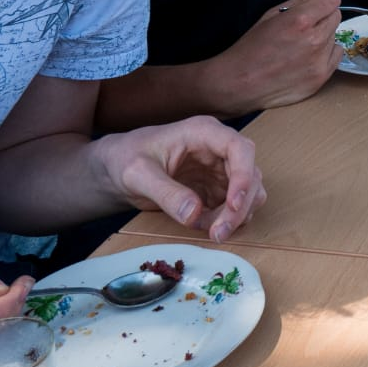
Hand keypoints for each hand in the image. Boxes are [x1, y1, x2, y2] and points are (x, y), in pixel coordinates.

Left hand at [93, 115, 265, 241]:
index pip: (240, 149)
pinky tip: (203, 226)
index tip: (234, 205)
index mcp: (204, 133)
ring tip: (208, 230)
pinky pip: (235, 206)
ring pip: (249, 192)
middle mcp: (219, 149)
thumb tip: (194, 214)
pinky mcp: (217, 188)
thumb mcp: (138, 174)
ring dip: (236, 216)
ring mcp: (221, 169)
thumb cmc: (126, 159)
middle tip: (218, 233)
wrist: (117, 168)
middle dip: (240, 206)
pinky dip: (225, 220)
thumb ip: (166, 193)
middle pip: (250, 174)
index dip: (244, 176)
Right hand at [209, 0, 343, 112]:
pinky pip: (336, 55)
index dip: (323, 0)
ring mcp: (320, 60)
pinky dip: (326, 54)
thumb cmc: (251, 48)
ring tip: (301, 47)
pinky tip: (308, 58)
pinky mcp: (321, 77)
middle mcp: (315, 39)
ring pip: (335, 36)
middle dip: (323, 17)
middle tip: (304, 28)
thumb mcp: (269, 15)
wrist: (239, 83)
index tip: (315, 6)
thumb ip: (297, 2)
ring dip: (323, 37)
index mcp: (300, 20)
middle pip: (336, 16)